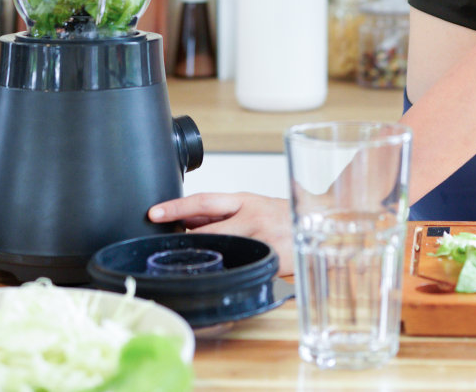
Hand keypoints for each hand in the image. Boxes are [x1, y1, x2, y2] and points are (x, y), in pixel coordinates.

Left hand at [149, 192, 293, 274]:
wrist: (321, 224)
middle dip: (184, 239)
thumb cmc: (284, 215)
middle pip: (207, 231)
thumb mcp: (254, 204)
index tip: (154, 213)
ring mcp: (261, 241)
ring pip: (220, 251)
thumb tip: (187, 216)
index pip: (204, 201)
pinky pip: (239, 268)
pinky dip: (224, 270)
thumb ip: (224, 210)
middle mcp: (252, 218)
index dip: (176, 207)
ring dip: (203, 256)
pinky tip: (218, 274)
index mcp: (246, 200)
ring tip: (189, 261)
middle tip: (164, 245)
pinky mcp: (270, 261)